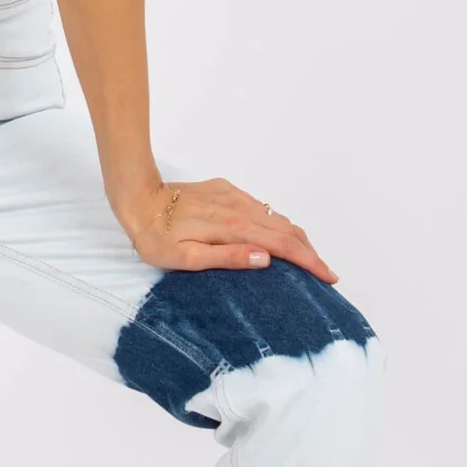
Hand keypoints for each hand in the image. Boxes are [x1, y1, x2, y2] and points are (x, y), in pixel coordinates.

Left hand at [121, 177, 337, 283]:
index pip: (283, 245)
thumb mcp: (186, 259)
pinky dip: (276, 222)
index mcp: (233, 228)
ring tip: (306, 258)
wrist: (138, 198)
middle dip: (310, 251)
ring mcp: (234, 196)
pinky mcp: (226, 190)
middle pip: (288, 229)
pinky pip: (260, 207)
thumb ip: (227, 258)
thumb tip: (267, 259)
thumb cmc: (156, 236)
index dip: (309, 261)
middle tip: (324, 272)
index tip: (328, 276)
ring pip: (276, 216)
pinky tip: (276, 235)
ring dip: (295, 237)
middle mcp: (239, 209)